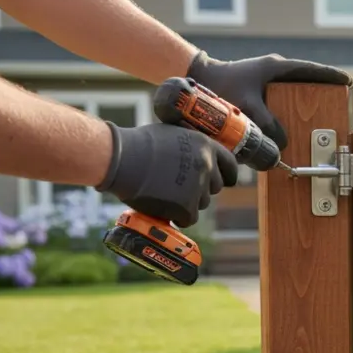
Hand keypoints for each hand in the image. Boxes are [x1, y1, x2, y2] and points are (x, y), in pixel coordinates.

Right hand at [95, 121, 238, 228]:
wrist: (122, 160)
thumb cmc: (139, 145)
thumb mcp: (172, 134)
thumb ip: (190, 146)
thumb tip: (195, 155)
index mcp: (205, 145)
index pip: (230, 164)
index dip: (227, 174)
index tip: (225, 181)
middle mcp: (206, 165)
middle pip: (215, 187)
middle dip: (200, 189)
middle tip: (178, 187)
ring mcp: (198, 187)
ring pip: (201, 203)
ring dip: (187, 202)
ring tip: (164, 193)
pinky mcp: (186, 206)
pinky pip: (188, 218)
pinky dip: (177, 216)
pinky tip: (162, 206)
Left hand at [186, 51, 352, 150]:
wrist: (195, 83)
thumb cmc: (221, 88)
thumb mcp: (247, 107)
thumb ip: (266, 127)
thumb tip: (281, 148)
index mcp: (276, 68)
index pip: (310, 71)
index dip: (330, 77)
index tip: (348, 82)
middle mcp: (274, 75)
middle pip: (304, 87)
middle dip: (317, 100)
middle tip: (331, 114)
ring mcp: (266, 85)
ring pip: (289, 101)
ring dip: (298, 116)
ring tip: (307, 133)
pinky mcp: (256, 97)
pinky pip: (276, 110)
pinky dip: (281, 122)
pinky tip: (283, 137)